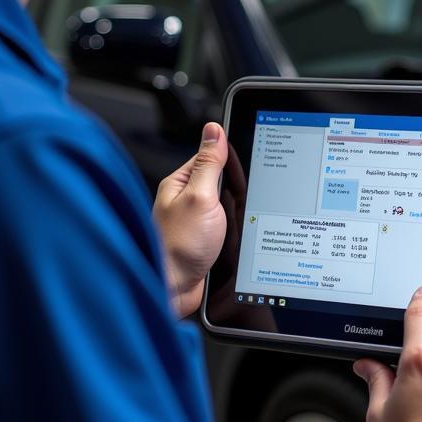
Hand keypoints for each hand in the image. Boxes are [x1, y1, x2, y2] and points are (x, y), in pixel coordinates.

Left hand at [153, 122, 227, 317]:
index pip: (210, 156)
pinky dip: (235, 232)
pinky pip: (227, 229)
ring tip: (234, 226)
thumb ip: (209, 163)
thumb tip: (213, 130)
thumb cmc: (177, 246)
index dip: (231, 158)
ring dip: (237, 215)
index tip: (249, 162)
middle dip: (237, 191)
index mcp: (180, 183)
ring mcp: (196, 222)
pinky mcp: (205, 242)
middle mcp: (186, 201)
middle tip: (239, 202)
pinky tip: (237, 239)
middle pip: (222, 182)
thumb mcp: (199, 196)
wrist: (172, 291)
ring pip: (227, 208)